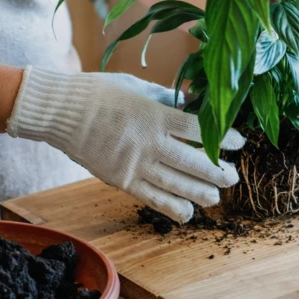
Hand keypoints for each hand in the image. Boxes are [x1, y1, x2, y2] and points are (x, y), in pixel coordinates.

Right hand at [6, 68, 244, 221]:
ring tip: (216, 197)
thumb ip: (168, 98)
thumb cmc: (99, 92)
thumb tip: (194, 102)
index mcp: (154, 115)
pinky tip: (188, 212)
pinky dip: (172, 207)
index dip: (222, 138)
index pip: (197, 129)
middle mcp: (148, 142)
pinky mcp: (120, 180)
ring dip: (201, 193)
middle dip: (218, 172)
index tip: (239, 142)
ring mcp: (134, 164)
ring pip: (176, 185)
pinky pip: (151, 198)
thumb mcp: (137, 86)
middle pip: (192, 162)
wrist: (59, 111)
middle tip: (233, 177)